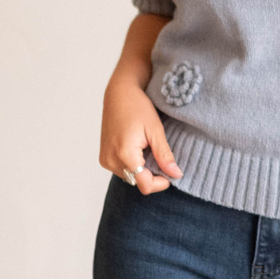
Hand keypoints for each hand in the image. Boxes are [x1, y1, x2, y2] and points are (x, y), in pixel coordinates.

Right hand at [99, 74, 182, 194]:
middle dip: (152, 175)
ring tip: (147, 150)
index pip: (145, 184)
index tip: (171, 173)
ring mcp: (106, 160)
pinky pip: (122, 170)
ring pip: (131, 178)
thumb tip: (176, 174)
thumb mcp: (155, 130)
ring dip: (142, 170)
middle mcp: (111, 160)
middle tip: (160, 157)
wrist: (118, 94)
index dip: (161, 183)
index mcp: (125, 154)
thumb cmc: (137, 107)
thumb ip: (164, 155)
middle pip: (138, 182)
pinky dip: (133, 165)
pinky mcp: (104, 158)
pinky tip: (137, 150)